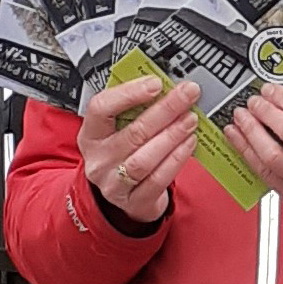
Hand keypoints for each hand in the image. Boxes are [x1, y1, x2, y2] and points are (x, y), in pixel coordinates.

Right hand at [78, 77, 200, 225]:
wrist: (122, 195)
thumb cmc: (123, 152)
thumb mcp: (118, 129)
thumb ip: (136, 108)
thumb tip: (167, 84)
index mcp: (91, 134)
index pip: (101, 108)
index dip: (129, 93)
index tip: (155, 83)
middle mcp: (99, 160)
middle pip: (132, 133)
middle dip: (165, 110)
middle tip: (187, 95)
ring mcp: (114, 183)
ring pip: (144, 159)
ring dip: (172, 136)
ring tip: (191, 119)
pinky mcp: (134, 201)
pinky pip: (158, 179)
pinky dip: (177, 159)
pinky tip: (189, 143)